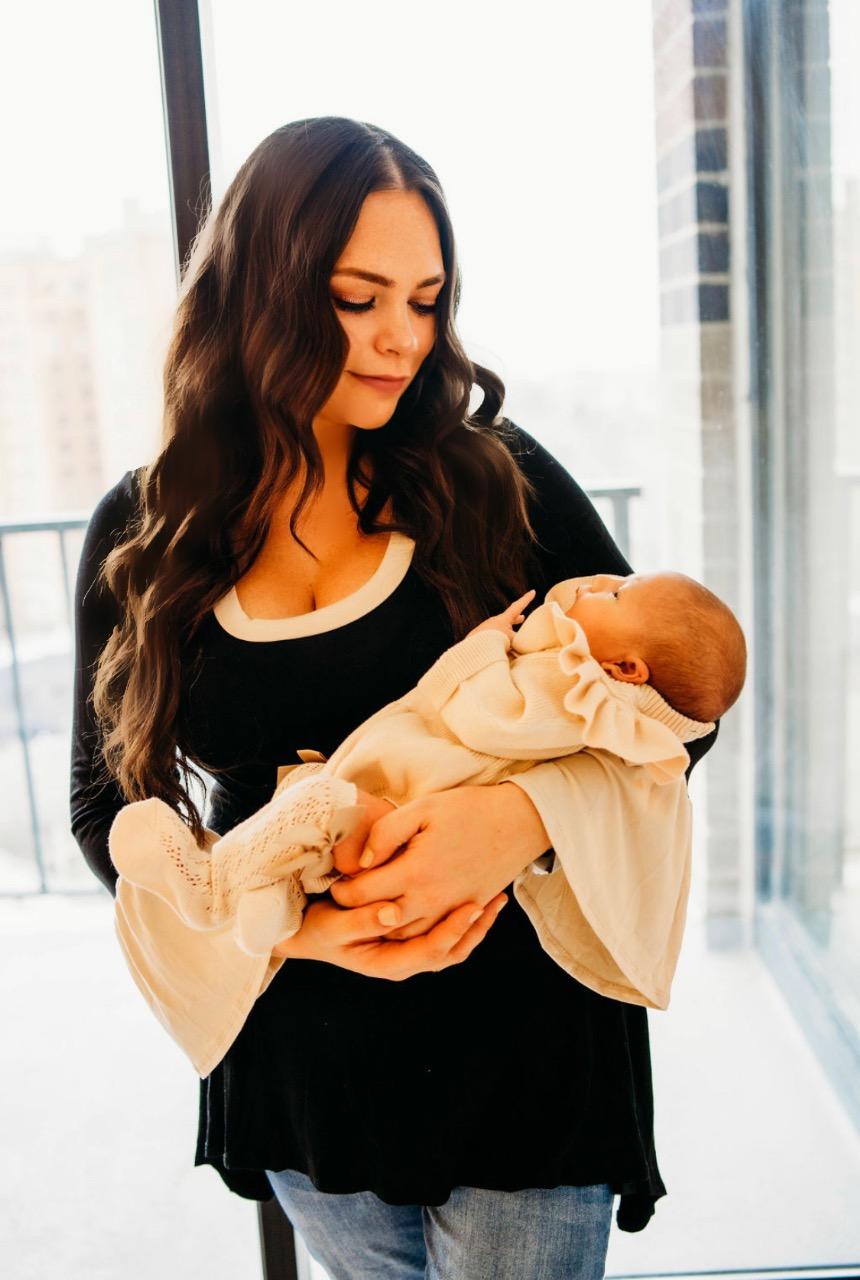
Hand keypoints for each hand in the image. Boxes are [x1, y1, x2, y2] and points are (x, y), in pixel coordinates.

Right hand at [270, 892, 508, 979]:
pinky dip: (461, 919)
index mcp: (388, 963)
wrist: (305, 931)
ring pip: (452, 945)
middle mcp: (403, 962)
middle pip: (451, 952)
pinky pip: (443, 934)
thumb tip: (393, 913)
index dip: (454, 930)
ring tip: (495, 896)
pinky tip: (473, 896)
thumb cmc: (317, 927)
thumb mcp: (332, 925)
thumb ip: (361, 919)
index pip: (432, 952)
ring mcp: (408, 952)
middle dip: (476, 928)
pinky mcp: (410, 939)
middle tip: (496, 898)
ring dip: (475, 924)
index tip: (472, 904)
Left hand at [329, 783, 549, 940]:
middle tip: (345, 899)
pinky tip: (400, 917)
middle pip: (380, 920)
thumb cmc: (468, 810)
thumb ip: (384, 834)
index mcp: (416, 873)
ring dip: (383, 928)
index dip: (343, 891)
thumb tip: (361, 863)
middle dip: (358, 913)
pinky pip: (430, 935)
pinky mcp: (464, 913)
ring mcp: (450, 911)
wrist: (519, 822)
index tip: (335, 882)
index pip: (363, 895)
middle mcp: (432, 900)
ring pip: (404, 936)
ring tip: (368, 910)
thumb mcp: (421, 810)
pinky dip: (410, 933)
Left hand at [465, 589, 535, 641]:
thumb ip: (519, 640)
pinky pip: (493, 637)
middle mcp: (495, 621)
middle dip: (516, 619)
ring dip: (507, 632)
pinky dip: (498, 640)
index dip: (526, 599)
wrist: (474, 646)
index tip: (533, 591)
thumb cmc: (496, 640)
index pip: (519, 606)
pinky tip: (498, 647)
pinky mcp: (480, 637)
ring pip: (501, 629)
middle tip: (522, 618)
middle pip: (509, 618)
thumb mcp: (512, 640)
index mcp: (505, 618)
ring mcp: (487, 628)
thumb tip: (522, 643)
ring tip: (512, 638)